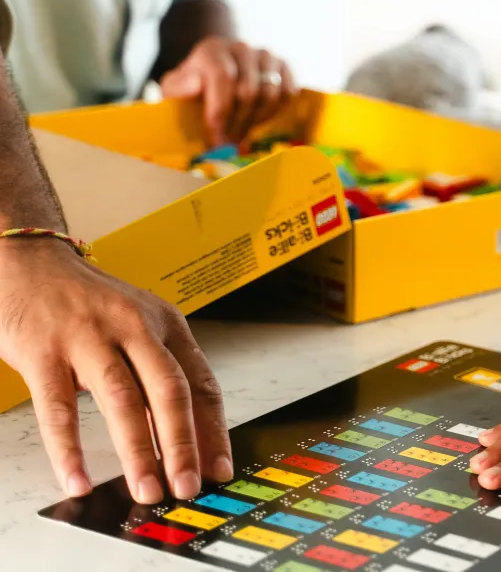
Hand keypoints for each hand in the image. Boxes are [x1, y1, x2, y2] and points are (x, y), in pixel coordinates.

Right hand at [0, 239, 232, 503]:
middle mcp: (134, 327)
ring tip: (147, 489)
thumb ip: (159, 373)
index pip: (201, 383)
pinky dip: (69, 448)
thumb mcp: (139, 326)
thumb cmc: (90, 303)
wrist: (30, 262)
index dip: (213, 429)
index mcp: (166, 325)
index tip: (219, 468)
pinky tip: (78, 479)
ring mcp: (89, 337)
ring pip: (122, 400)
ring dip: (138, 452)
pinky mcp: (44, 350)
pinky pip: (58, 408)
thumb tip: (184, 437)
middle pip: (170, 392)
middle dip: (183, 445)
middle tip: (188, 486)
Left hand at [160, 36, 295, 145]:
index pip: (223, 77)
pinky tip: (258, 119)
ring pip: (270, 95)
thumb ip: (178, 87)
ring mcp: (266, 56)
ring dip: (255, 121)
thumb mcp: (174, 89)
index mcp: (212, 49)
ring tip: (241, 132)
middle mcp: (241, 47)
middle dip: (237, 123)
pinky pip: (288, 94)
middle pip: (248, 91)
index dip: (221, 111)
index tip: (216, 136)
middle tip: (228, 141)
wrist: (215, 79)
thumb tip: (197, 84)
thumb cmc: (193, 89)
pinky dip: (274, 113)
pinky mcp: (284, 67)